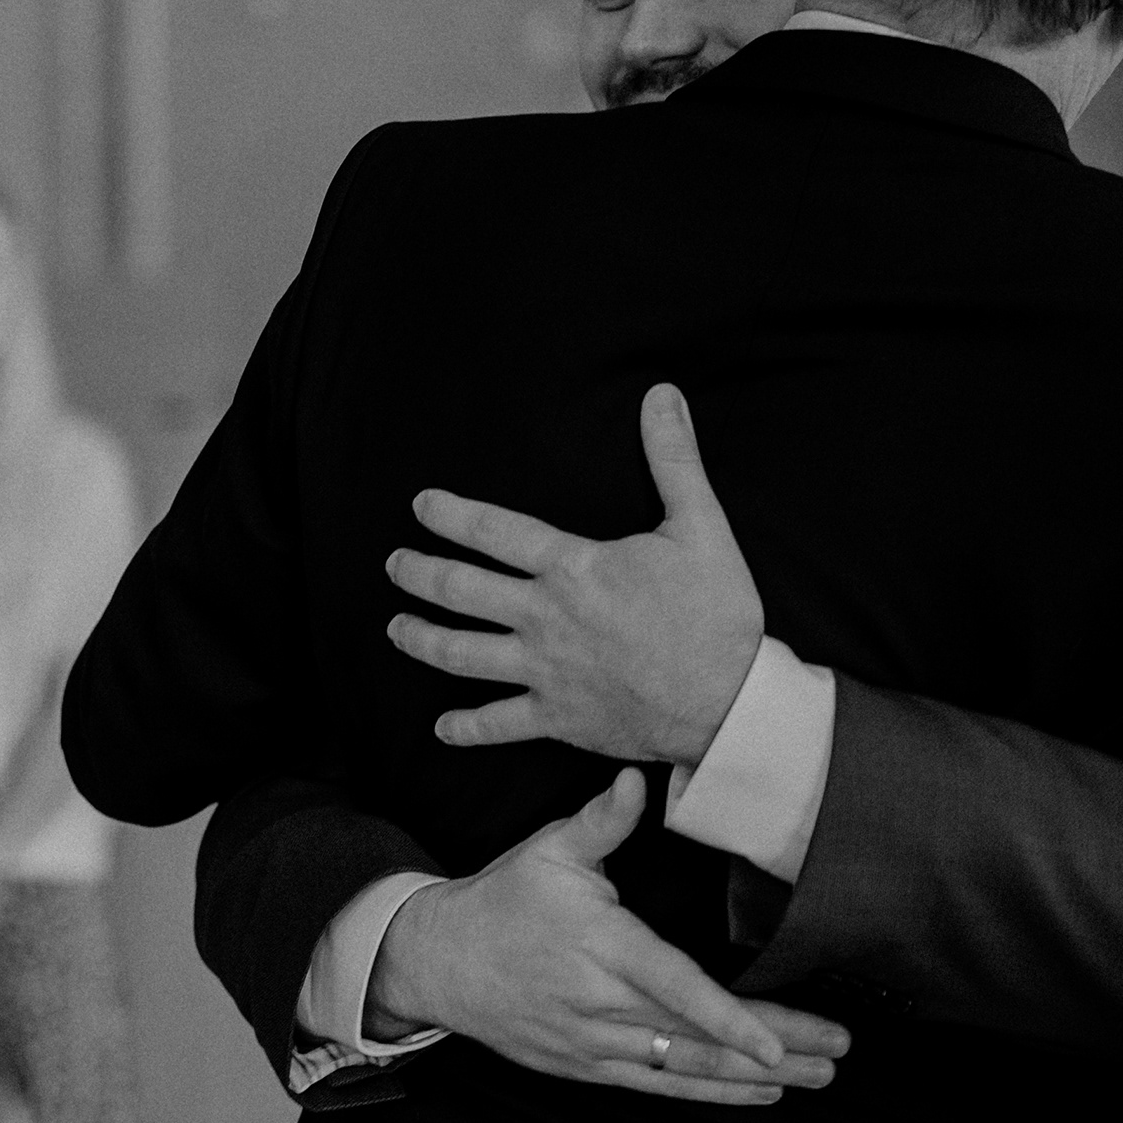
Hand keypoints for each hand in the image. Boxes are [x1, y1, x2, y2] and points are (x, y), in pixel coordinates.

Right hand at [365, 771, 845, 1103]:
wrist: (440, 963)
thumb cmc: (502, 901)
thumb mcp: (548, 851)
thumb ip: (602, 821)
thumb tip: (637, 780)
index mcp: (601, 947)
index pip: (675, 989)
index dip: (729, 1019)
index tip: (778, 1045)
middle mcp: (601, 1005)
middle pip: (699, 1035)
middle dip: (776, 1048)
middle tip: (838, 1052)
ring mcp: (594, 1044)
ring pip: (686, 1068)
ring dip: (756, 1077)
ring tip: (819, 1077)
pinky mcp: (588, 1068)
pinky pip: (660, 1086)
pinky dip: (712, 1091)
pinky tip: (761, 1091)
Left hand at [386, 386, 762, 764]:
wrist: (729, 701)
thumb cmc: (717, 614)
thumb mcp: (701, 525)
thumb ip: (673, 458)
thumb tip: (661, 395)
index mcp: (571, 569)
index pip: (494, 531)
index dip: (451, 514)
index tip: (420, 505)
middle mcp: (544, 618)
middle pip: (460, 590)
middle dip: (419, 574)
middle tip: (393, 565)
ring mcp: (544, 672)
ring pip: (462, 654)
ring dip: (422, 639)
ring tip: (395, 628)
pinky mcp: (557, 718)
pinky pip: (499, 724)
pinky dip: (466, 728)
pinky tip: (442, 728)